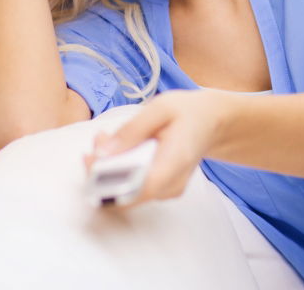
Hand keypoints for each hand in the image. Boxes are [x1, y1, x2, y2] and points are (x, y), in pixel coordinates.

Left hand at [82, 89, 230, 207]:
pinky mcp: (161, 190)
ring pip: (126, 193)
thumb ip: (131, 131)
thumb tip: (102, 152)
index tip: (91, 157)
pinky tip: (120, 149)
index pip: (135, 190)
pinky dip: (119, 171)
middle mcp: (171, 185)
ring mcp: (166, 191)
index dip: (106, 181)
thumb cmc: (188, 112)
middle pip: (125, 195)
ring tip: (108, 139)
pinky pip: (132, 188)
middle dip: (101, 170)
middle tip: (99, 139)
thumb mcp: (160, 108)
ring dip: (108, 170)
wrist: (212, 121)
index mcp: (174, 163)